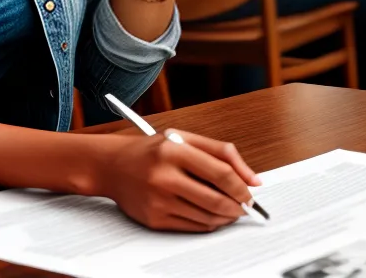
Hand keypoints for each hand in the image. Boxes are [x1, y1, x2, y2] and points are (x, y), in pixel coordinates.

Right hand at [97, 129, 259, 231]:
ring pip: (208, 217)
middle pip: (217, 200)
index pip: (221, 172)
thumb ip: (221, 152)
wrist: (112, 166)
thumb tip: (254, 179)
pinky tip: (211, 215)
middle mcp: (164, 175)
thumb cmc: (150, 150)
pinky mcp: (155, 219)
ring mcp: (159, 200)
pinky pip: (193, 227)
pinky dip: (209, 224)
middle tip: (244, 205)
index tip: (249, 192)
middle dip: (238, 206)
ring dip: (226, 217)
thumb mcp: (183, 138)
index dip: (241, 186)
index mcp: (173, 149)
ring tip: (230, 209)